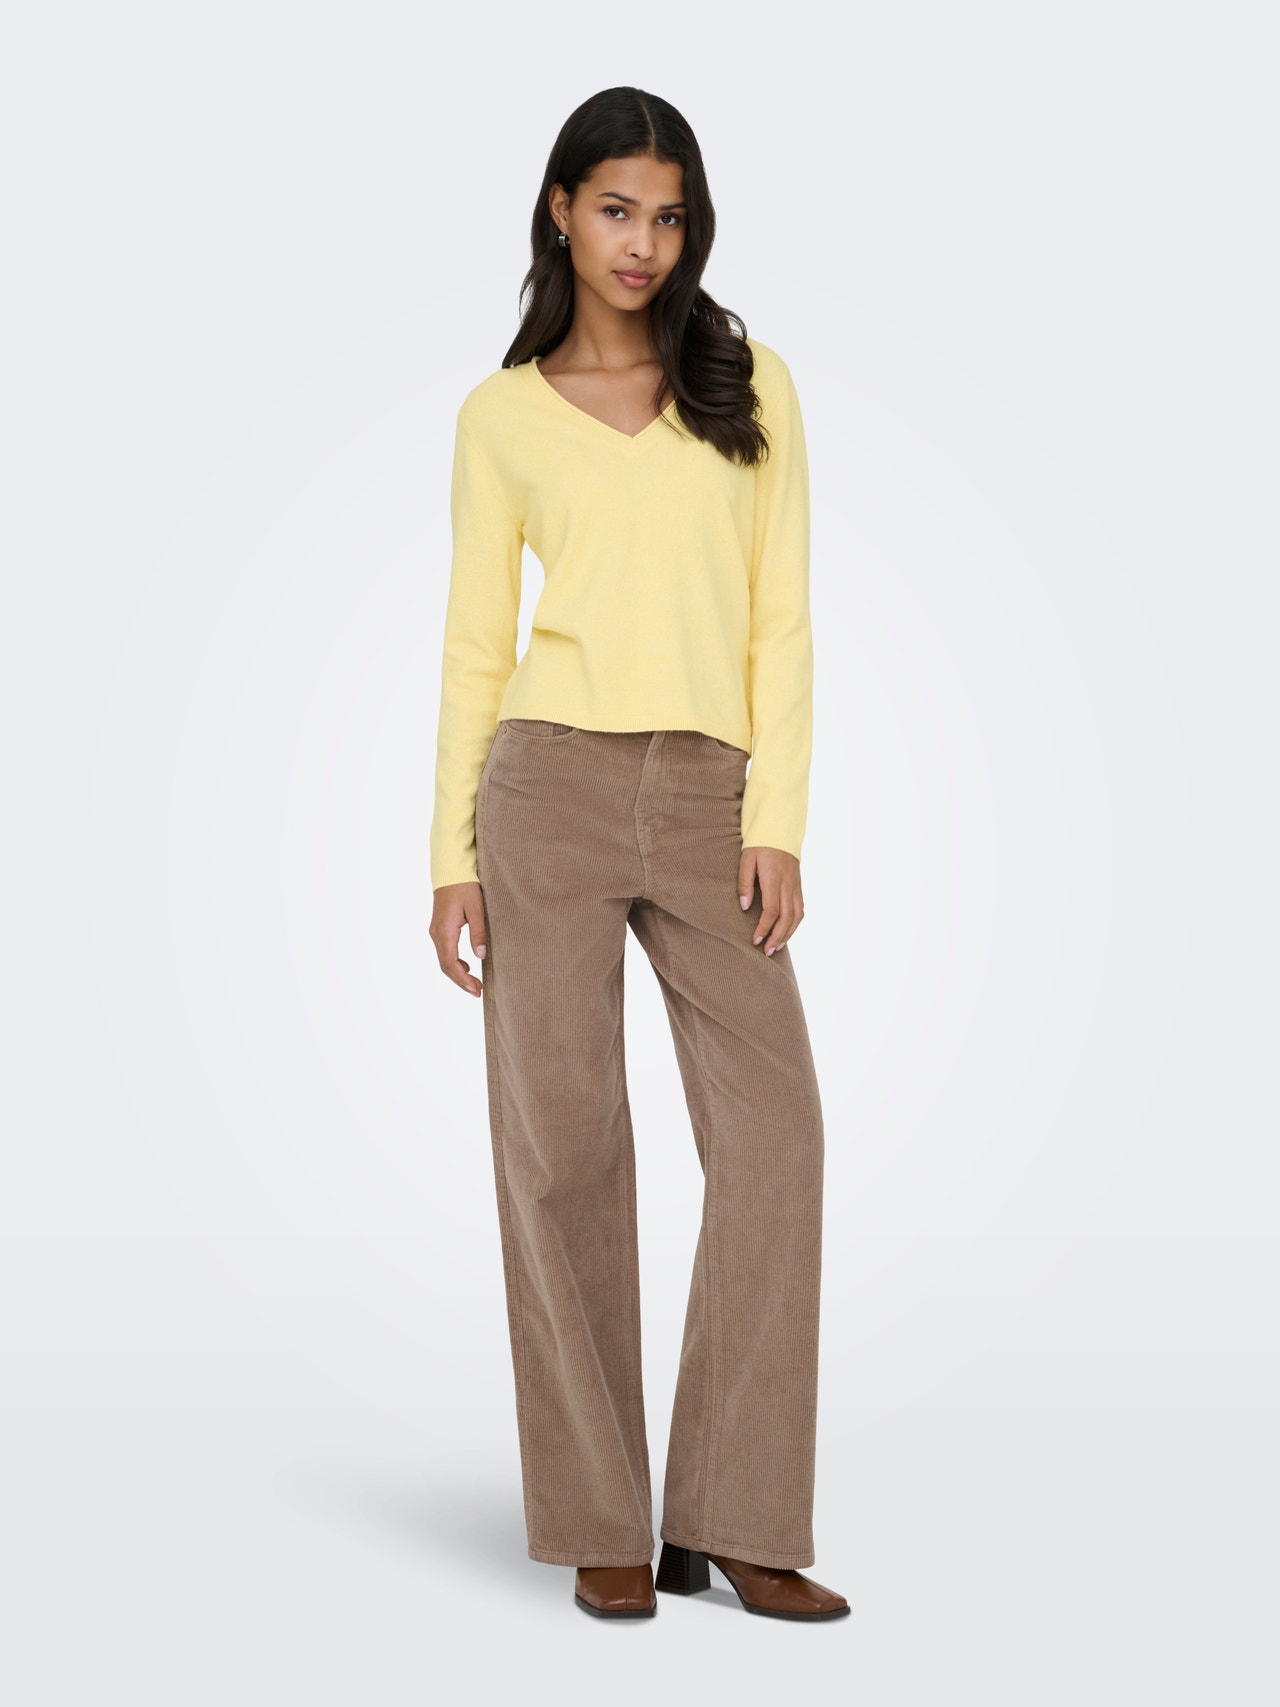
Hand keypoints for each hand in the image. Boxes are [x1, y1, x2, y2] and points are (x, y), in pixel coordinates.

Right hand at [430, 880, 487, 995]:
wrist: (451, 869)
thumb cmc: (465, 886)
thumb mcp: (477, 909)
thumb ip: (478, 933)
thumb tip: (481, 956)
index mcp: (445, 930)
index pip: (450, 963)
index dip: (462, 979)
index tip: (476, 989)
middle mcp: (436, 933)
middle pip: (445, 965)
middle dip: (461, 981)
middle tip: (478, 991)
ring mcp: (435, 931)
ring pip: (444, 959)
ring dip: (458, 973)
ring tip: (474, 983)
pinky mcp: (439, 927)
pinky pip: (444, 951)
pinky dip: (454, 962)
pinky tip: (467, 965)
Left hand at [738, 846, 803, 954]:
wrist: (779, 828)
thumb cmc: (759, 843)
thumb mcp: (746, 859)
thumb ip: (745, 883)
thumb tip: (745, 906)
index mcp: (774, 878)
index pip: (772, 910)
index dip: (764, 928)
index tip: (755, 939)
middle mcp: (788, 884)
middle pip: (787, 917)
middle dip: (777, 937)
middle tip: (767, 951)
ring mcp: (796, 884)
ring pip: (797, 915)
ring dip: (788, 934)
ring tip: (777, 946)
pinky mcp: (799, 884)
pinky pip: (801, 908)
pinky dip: (795, 923)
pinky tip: (787, 931)